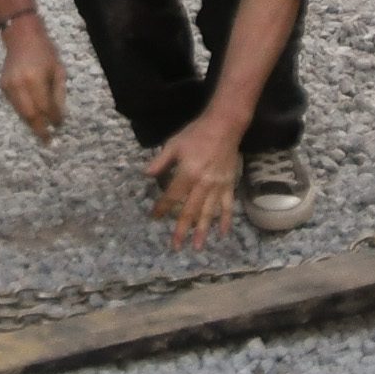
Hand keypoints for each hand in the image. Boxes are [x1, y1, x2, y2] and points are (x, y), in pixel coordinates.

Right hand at [0, 13, 64, 143]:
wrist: (21, 36)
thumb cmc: (45, 51)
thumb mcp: (58, 70)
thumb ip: (58, 95)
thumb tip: (59, 117)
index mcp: (35, 79)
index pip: (44, 107)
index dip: (52, 119)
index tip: (59, 127)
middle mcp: (19, 85)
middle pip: (29, 115)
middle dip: (39, 129)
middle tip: (48, 141)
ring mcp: (8, 86)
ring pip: (21, 113)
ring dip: (31, 123)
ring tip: (41, 132)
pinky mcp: (3, 86)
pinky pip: (15, 105)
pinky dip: (24, 112)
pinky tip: (33, 115)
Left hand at [145, 116, 245, 248]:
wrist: (225, 125)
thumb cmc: (196, 134)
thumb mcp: (174, 144)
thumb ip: (160, 161)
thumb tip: (145, 175)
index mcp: (188, 173)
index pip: (172, 196)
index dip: (162, 208)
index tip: (154, 218)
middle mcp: (203, 183)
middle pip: (190, 211)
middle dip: (182, 229)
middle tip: (175, 246)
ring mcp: (218, 185)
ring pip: (209, 212)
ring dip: (202, 231)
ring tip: (197, 247)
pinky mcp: (229, 184)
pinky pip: (227, 205)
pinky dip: (225, 219)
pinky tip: (223, 232)